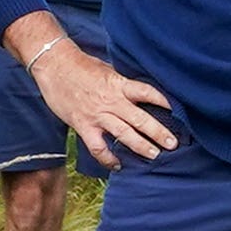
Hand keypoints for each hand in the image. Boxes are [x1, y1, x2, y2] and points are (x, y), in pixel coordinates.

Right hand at [25, 28, 182, 165]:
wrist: (53, 65)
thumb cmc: (80, 65)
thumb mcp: (106, 69)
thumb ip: (121, 82)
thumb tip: (135, 91)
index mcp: (119, 84)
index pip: (147, 93)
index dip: (163, 101)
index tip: (176, 110)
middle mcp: (112, 101)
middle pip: (141, 119)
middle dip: (159, 133)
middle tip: (173, 144)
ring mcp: (98, 115)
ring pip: (124, 135)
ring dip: (141, 146)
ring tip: (154, 155)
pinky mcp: (83, 126)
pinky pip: (99, 147)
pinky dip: (108, 158)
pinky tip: (117, 165)